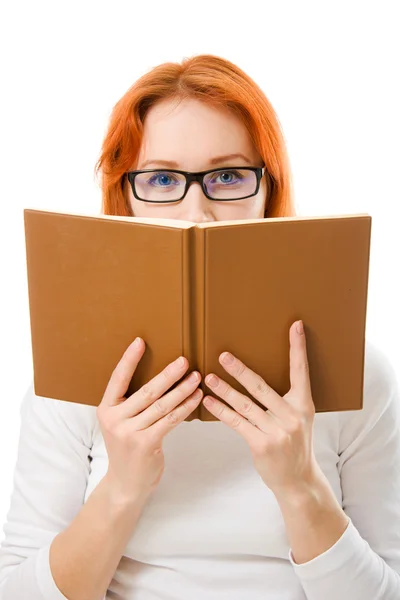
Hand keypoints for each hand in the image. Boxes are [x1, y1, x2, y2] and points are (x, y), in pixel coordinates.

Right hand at [97, 338, 202, 503]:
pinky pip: (170, 420)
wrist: (125, 484)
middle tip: (185, 360)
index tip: (140, 340)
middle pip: (146, 391)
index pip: (117, 378)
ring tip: (196, 378)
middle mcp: (114, 419)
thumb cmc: (128, 447)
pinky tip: (196, 398)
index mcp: (106, 409)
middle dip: (168, 374)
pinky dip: (185, 407)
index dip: (129, 359)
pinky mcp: (145, 444)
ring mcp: (128, 433)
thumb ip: (131, 404)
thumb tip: (161, 377)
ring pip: (161, 405)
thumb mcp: (120, 423)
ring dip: (182, 390)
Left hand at [202, 320, 320, 494]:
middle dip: (241, 370)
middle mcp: (292, 415)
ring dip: (224, 390)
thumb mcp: (299, 420)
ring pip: (245, 404)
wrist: (298, 480)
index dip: (298, 348)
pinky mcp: (262, 445)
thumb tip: (257, 377)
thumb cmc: (294, 444)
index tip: (295, 325)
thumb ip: (285, 400)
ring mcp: (278, 431)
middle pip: (262, 386)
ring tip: (208, 377)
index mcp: (304, 405)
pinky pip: (237, 422)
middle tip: (224, 355)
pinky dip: (221, 411)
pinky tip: (208, 401)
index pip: (301, 371)